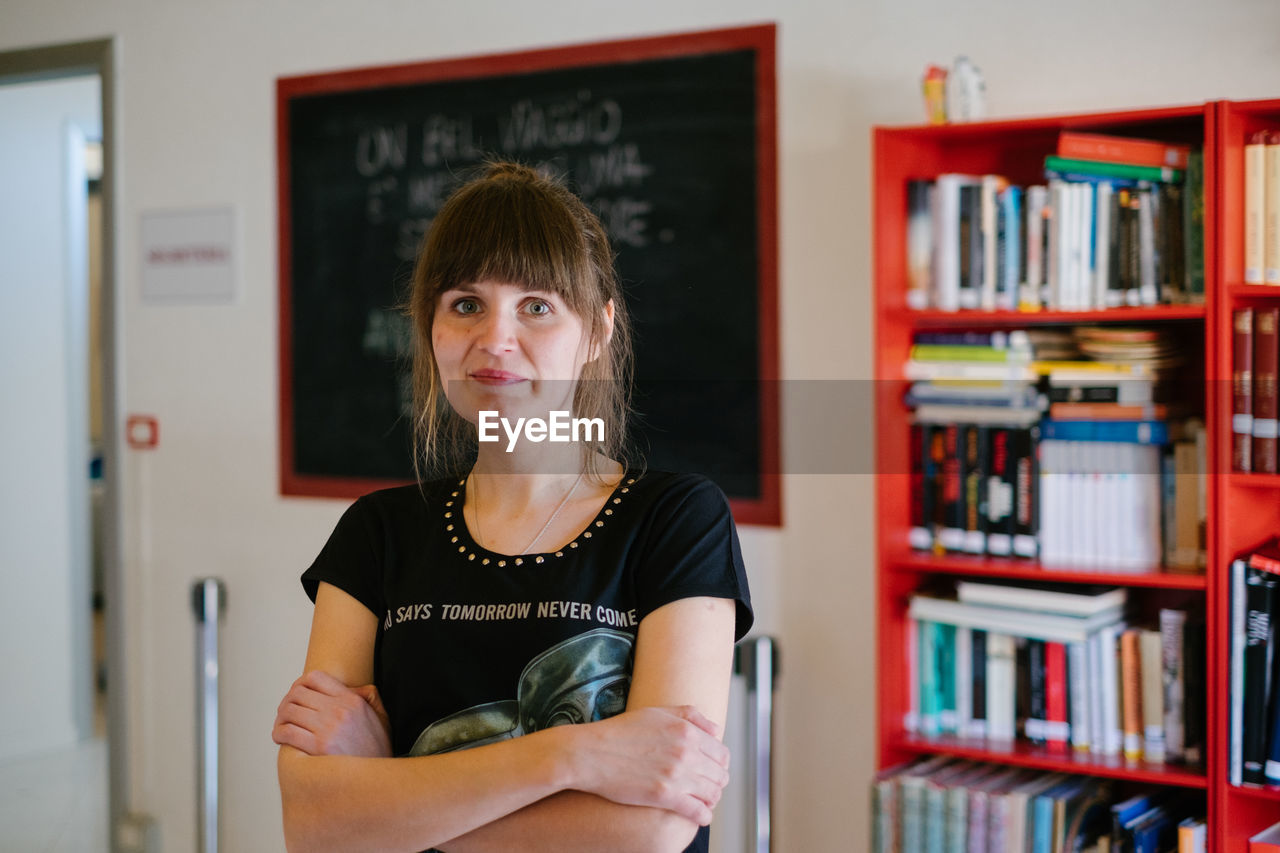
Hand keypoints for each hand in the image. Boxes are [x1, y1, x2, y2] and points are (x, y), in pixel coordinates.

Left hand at [273, 669, 391, 757]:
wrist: (377, 778)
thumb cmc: (377, 750)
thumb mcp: (382, 717)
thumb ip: (370, 697)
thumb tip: (355, 688)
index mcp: (352, 700)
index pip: (315, 677)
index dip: (300, 683)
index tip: (297, 694)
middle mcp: (339, 710)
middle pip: (297, 693)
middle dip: (287, 701)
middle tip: (286, 712)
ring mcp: (329, 728)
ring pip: (289, 710)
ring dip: (280, 717)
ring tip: (282, 725)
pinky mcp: (319, 747)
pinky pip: (287, 732)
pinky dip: (278, 733)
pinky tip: (281, 738)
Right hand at [568, 705, 729, 825]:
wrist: (590, 753)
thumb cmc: (621, 731)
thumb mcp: (657, 712)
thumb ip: (690, 715)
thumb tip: (716, 730)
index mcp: (686, 730)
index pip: (721, 753)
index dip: (720, 764)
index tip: (712, 770)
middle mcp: (686, 751)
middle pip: (719, 774)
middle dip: (717, 782)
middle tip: (709, 787)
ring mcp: (676, 774)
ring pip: (712, 793)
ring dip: (712, 799)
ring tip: (704, 802)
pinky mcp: (664, 795)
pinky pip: (697, 811)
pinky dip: (704, 815)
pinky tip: (701, 816)